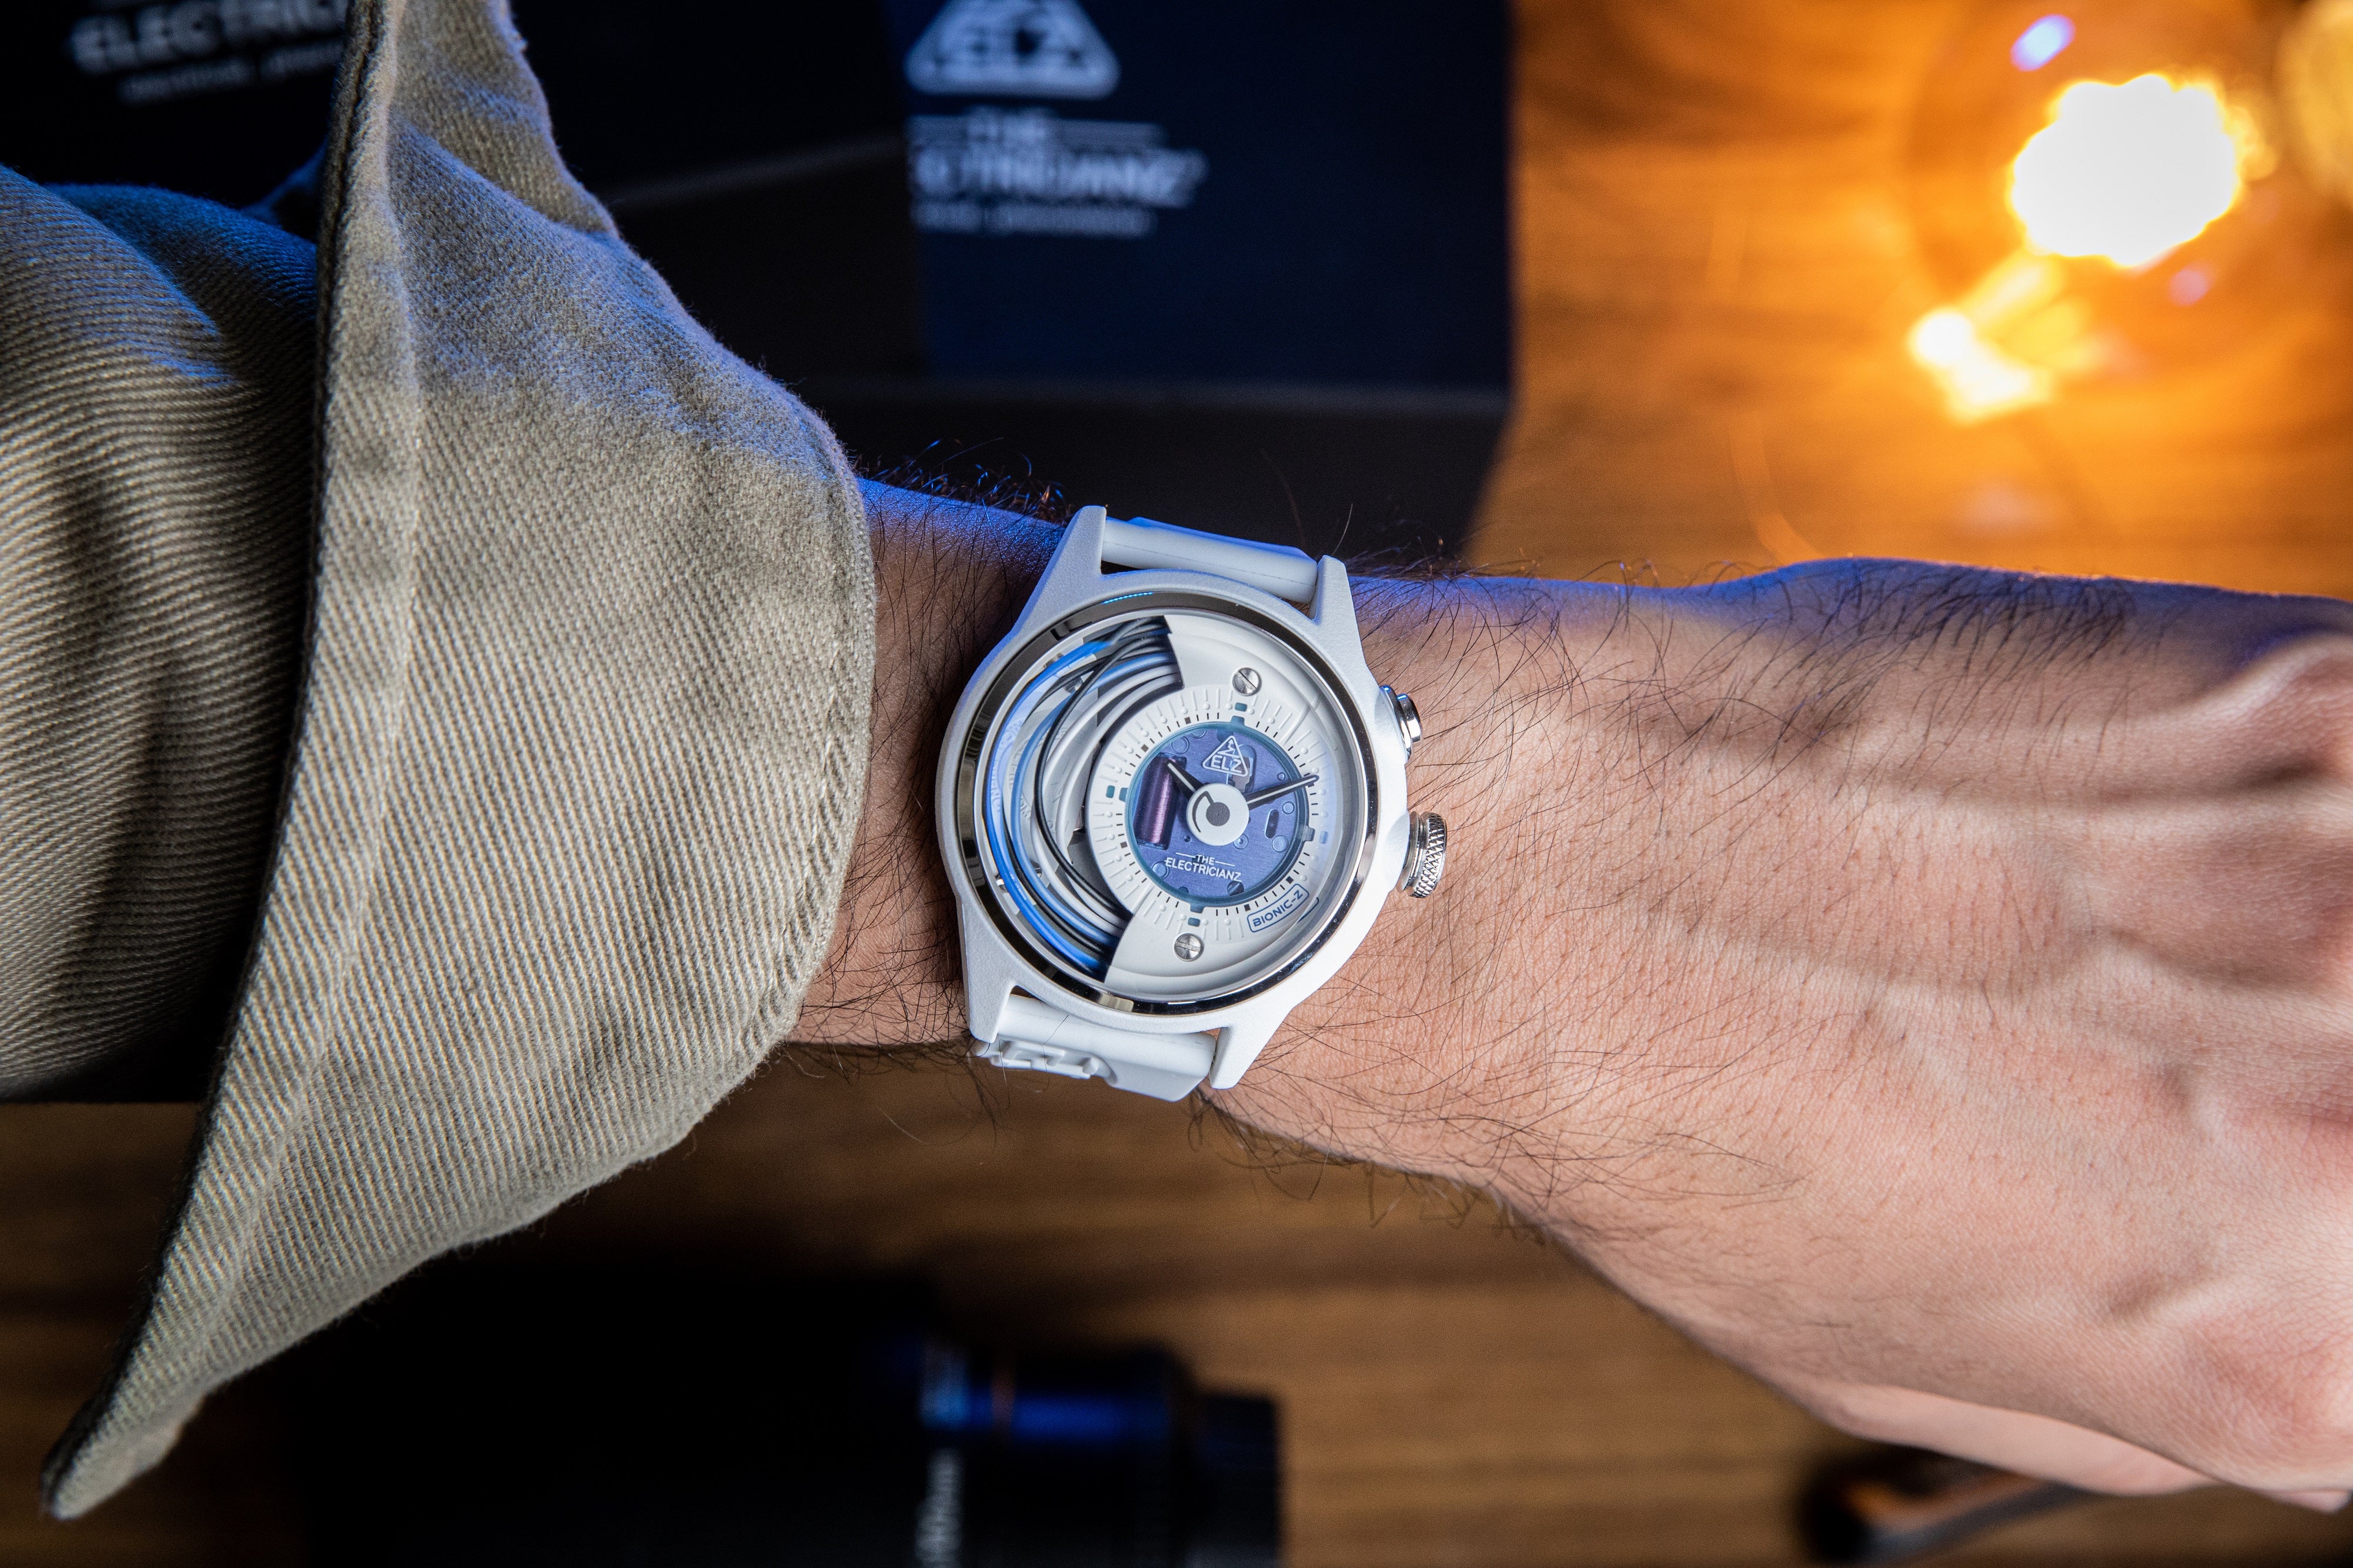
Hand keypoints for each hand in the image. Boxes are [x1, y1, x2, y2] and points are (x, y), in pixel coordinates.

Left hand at [797, 485, 2352, 1507]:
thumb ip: (2179, 1357)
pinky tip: (2134, 793)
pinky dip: (2304, 781)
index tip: (2293, 1120)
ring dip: (2313, 909)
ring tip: (2136, 899)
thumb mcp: (1920, 1358)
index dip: (2341, 1188)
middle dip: (2328, 1061)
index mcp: (2302, 1358)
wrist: (1524, 876)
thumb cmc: (1665, 1118)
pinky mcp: (2305, 702)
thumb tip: (2295, 1298)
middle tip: (2192, 1011)